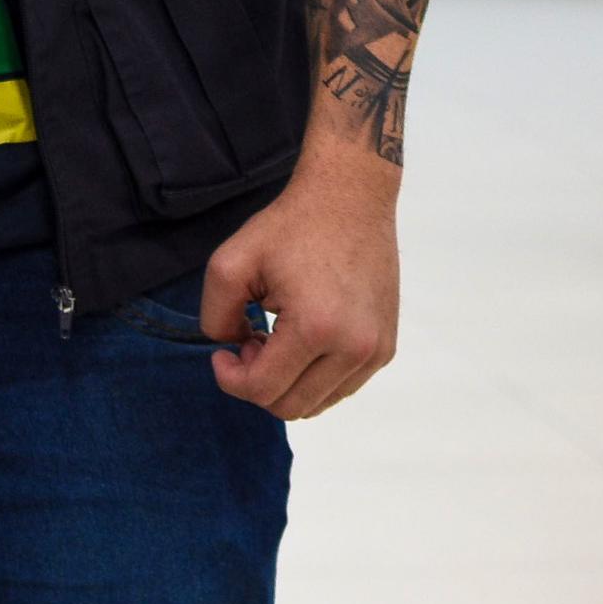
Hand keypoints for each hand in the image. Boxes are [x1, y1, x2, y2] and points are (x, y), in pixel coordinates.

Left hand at [196, 150, 401, 419]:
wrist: (351, 197)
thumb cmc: (291, 225)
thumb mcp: (231, 262)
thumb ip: (216, 317)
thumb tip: (232, 350)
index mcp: (316, 327)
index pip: (263, 390)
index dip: (231, 379)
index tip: (223, 352)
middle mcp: (354, 347)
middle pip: (291, 406)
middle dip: (258, 382)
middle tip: (250, 341)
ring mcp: (376, 350)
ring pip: (318, 403)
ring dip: (287, 382)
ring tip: (275, 338)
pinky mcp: (386, 346)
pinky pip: (341, 386)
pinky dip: (314, 376)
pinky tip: (302, 338)